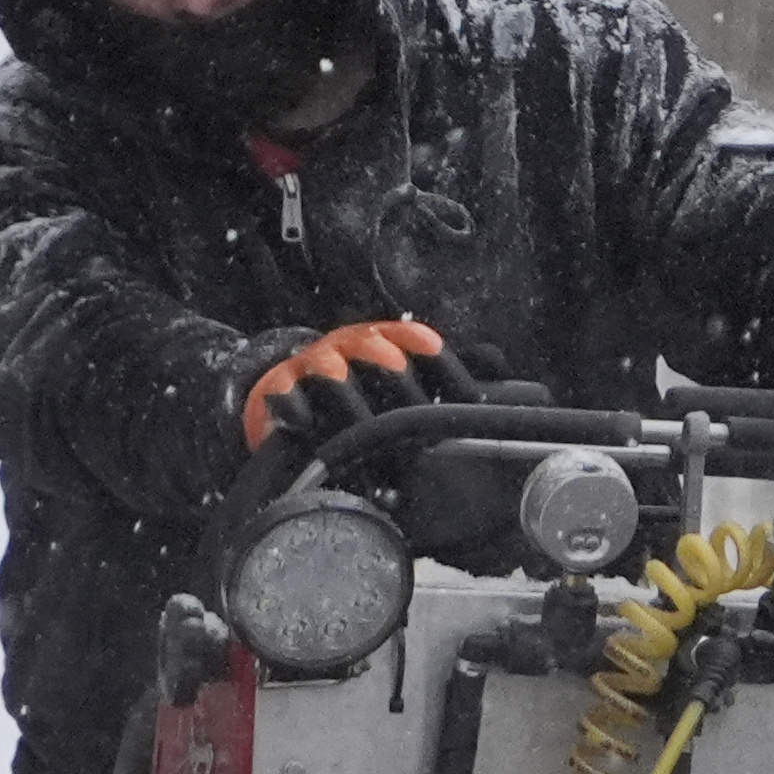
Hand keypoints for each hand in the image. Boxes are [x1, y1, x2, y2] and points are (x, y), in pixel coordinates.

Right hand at [240, 315, 456, 451]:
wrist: (290, 398)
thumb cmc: (358, 394)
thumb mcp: (400, 381)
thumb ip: (445, 374)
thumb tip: (496, 361)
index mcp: (384, 341)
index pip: (418, 339)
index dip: (445, 365)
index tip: (468, 397)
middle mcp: (349, 345)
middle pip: (380, 354)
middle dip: (403, 388)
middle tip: (421, 427)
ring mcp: (313, 365)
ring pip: (333, 372)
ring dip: (352, 403)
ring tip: (367, 434)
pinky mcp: (277, 387)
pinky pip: (286, 394)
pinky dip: (297, 411)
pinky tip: (309, 429)